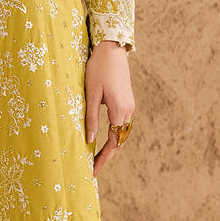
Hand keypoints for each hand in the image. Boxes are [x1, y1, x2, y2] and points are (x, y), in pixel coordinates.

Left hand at [84, 40, 134, 176]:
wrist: (111, 49)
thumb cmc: (98, 69)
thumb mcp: (91, 94)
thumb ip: (91, 119)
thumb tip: (90, 140)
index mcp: (119, 110)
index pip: (113, 142)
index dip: (103, 159)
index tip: (93, 171)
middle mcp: (128, 110)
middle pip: (119, 140)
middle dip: (106, 155)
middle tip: (92, 168)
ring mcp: (130, 105)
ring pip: (121, 132)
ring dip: (111, 145)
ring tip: (96, 157)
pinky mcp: (127, 100)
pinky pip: (122, 123)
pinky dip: (114, 134)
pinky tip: (103, 138)